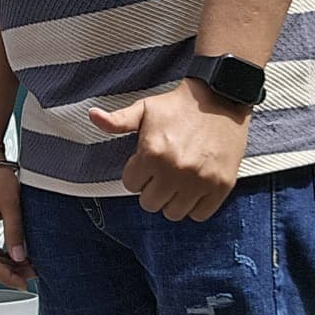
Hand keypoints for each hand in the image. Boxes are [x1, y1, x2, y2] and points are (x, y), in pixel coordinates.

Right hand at [0, 159, 32, 286]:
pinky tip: (14, 251)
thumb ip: (14, 232)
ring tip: (26, 265)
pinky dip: (0, 253)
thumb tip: (20, 257)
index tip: (24, 282)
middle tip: (29, 275)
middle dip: (6, 273)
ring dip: (4, 264)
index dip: (6, 276)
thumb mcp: (10, 203)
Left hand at [88, 79, 250, 220]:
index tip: (147, 162)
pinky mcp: (222, 186)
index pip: (131, 185)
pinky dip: (195, 206)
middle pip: (150, 203)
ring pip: (173, 213)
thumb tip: (92, 115)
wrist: (221, 99)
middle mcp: (175, 171)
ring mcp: (200, 181)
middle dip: (151, 189)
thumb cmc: (178, 106)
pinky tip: (193, 189)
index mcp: (153, 153)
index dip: (136, 173)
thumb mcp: (144, 109)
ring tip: (177, 182)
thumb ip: (117, 120)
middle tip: (161, 173)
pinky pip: (200, 215)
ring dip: (172, 201)